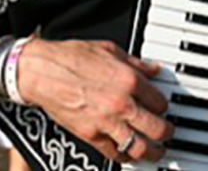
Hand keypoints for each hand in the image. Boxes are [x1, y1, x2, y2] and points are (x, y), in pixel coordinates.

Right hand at [17, 39, 172, 162]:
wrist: (40, 71)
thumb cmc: (68, 57)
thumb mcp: (107, 49)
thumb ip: (134, 62)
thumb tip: (152, 70)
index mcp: (129, 80)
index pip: (161, 102)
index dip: (163, 106)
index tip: (161, 109)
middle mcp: (122, 103)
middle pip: (158, 129)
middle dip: (166, 133)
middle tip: (167, 133)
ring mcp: (106, 121)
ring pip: (141, 147)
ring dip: (153, 152)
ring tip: (156, 152)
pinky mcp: (90, 134)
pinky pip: (115, 153)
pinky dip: (125, 156)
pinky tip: (128, 154)